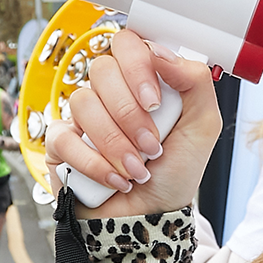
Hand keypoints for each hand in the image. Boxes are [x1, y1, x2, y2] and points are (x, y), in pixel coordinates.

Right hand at [44, 29, 218, 218]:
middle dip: (131, 115)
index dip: (138, 66)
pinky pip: (64, 138)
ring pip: (84, 103)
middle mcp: (109, 93)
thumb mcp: (202, 127)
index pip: (127, 43)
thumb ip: (195, 81)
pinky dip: (94, 164)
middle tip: (152, 146)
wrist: (151, 219)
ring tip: (137, 169)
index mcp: (140, 80)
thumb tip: (160, 52)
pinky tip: (115, 180)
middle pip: (103, 70)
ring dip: (116, 143)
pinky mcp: (60, 145)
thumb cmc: (174, 173)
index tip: (154, 101)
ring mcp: (81, 117)